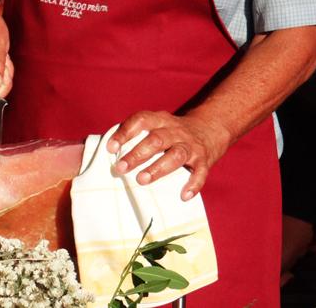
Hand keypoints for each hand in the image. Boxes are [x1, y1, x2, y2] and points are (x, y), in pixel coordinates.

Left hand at [106, 110, 230, 200]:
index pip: (141, 120)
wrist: (208, 128)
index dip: (125, 132)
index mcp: (160, 120)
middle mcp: (175, 131)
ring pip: (176, 154)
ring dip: (158, 168)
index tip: (110, 148)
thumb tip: (107, 152)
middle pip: (156, 139)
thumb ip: (136, 135)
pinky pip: (200, 172)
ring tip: (141, 180)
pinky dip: (193, 184)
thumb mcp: (156, 126)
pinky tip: (183, 195)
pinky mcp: (203, 160)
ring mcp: (190, 145)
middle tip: (120, 168)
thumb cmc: (171, 132)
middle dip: (137, 154)